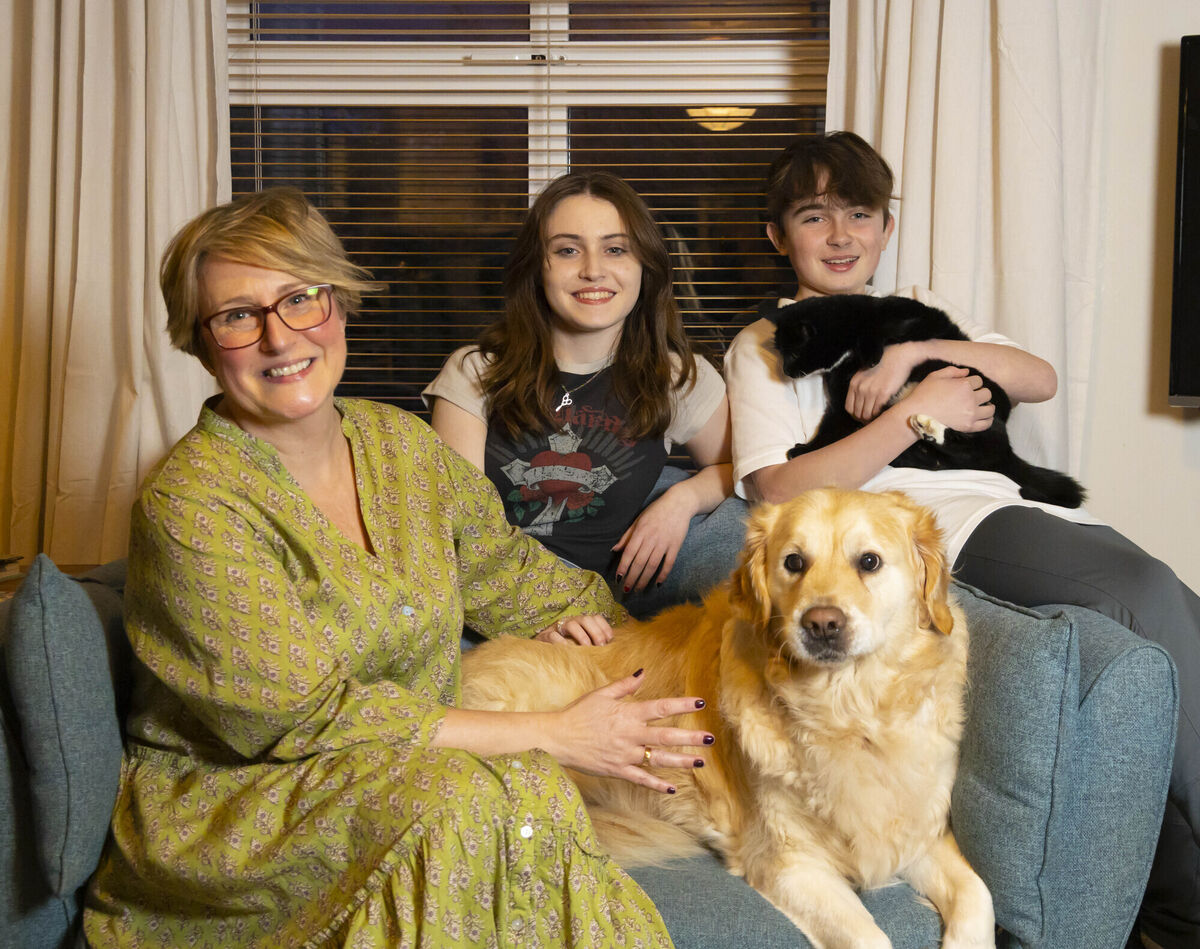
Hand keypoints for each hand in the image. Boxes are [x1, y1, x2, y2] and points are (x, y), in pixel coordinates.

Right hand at [535, 614, 613, 644]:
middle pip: (586, 619)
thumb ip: (593, 642)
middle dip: (596, 632)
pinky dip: (562, 643)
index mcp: (581, 622)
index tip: (610, 640)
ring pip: (571, 624)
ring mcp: (558, 627)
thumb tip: (610, 650)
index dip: (604, 627)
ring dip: (582, 636)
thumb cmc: (565, 645)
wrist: (541, 646)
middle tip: (600, 646)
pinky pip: (554, 636)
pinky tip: (569, 651)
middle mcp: (571, 621)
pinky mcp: (546, 636)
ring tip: (587, 647)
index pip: (596, 618)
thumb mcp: (580, 641)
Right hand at [549, 671, 713, 793]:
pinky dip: (657, 785)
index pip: (660, 708)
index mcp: (627, 713)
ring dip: (680, 761)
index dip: (681, 705)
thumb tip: (643, 672)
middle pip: (665, 736)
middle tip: (710, 739)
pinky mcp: (617, 770)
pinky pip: (641, 779)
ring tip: (700, 762)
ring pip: (658, 760)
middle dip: (689, 738)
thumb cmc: (579, 713)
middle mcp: (630, 735)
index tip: (700, 703)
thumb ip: (625, 685)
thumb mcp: (601, 694)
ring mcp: (625, 754)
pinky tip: (672, 788)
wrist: (557, 737)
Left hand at [612, 485, 693, 592]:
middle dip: (632, 577)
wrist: (679, 503)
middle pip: (640, 562)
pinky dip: (663, 574)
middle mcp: (651, 538)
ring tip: (638, 589)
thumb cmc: (656, 511)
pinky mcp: (676, 545)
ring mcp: (664, 542)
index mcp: (640, 531)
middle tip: (626, 590)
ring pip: (652, 565)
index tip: (618, 578)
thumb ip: (627, 535)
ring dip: (644, 579)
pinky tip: (657, 583)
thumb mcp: (638, 520)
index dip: (623, 566)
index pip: (629, 552)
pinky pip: (669, 563)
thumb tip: (614, 549)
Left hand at [847, 341, 926, 420]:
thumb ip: (860, 385)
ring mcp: (871, 391)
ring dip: (871, 419)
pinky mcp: (883, 394)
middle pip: (857, 413)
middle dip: (863, 419)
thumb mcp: (865, 373)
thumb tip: (859, 400)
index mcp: (854, 383)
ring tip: (877, 419)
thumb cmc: (884, 364)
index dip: (855, 415)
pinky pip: (877, 411)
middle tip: (870, 421)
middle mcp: (860, 388)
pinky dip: (879, 415)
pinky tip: (883, 414)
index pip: (849, 407)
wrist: (899, 356)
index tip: (861, 416)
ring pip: (866, 414)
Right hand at [900, 365, 994, 432]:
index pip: (979, 380)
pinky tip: (982, 416)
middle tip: (971, 396)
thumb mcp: (935, 376)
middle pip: (987, 393)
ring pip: (990, 408)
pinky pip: (986, 424)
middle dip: (980, 392)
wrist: (915, 414)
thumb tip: (967, 372)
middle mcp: (971, 399)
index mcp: (964, 385)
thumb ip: (953, 371)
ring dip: (986, 405)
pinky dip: (987, 419)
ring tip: (979, 406)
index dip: (972, 382)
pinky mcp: (968, 426)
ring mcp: (971, 414)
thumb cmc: (924, 394)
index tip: (965, 386)